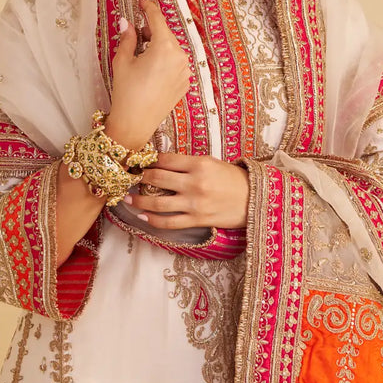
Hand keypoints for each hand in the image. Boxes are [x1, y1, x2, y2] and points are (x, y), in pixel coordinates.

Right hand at [107, 0, 190, 148]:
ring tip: (141, 56)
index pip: (157, 19)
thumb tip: (127, 22)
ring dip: (158, 46)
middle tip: (135, 34)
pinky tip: (150, 70)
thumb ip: (128, 38)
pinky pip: (176, 64)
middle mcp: (180, 57)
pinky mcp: (185, 83)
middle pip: (165, 33)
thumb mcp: (122, 61)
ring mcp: (185, 71)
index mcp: (165, 47)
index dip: (148, 8)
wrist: (135, 124)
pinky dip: (165, 61)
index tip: (142, 1)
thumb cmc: (126, 92)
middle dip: (151, 30)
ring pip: (172, 49)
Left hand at [124, 152, 249, 229]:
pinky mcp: (197, 220)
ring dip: (138, 200)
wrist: (254, 199)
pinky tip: (142, 216)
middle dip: (139, 177)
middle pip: (156, 178)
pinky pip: (168, 222)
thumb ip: (188, 163)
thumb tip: (161, 164)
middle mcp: (194, 183)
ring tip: (127, 198)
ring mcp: (194, 204)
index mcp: (199, 164)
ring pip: (157, 202)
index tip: (138, 162)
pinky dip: (152, 220)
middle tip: (128, 177)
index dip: (148, 160)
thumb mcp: (212, 163)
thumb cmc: (233, 179)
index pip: (165, 160)